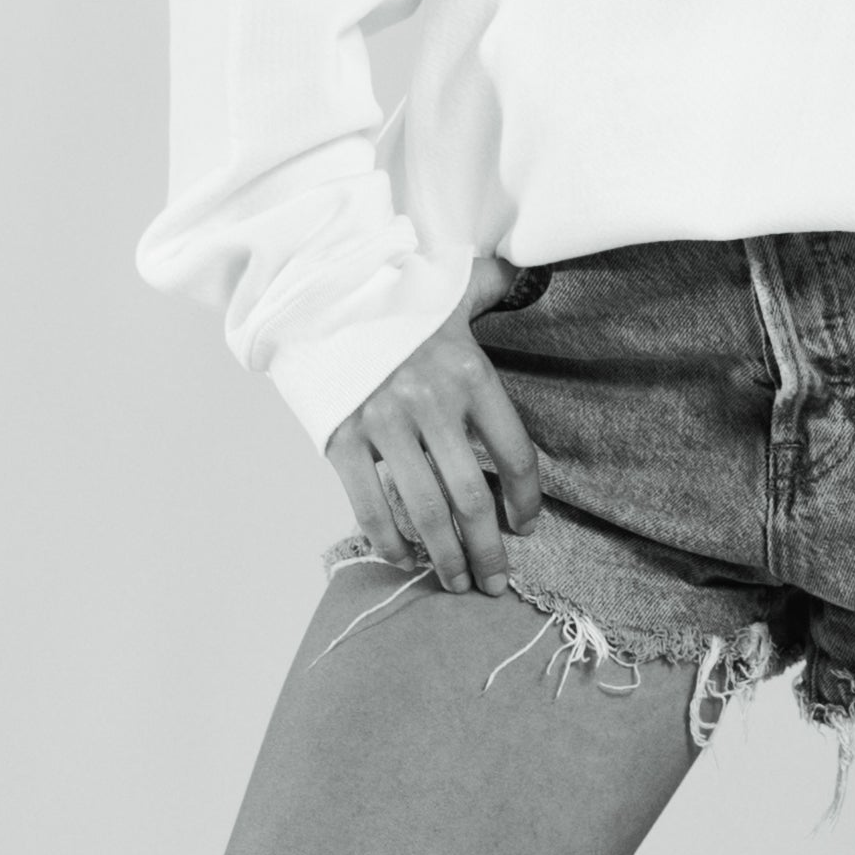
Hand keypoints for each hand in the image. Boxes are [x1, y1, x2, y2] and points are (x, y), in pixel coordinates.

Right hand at [330, 258, 544, 593]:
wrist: (318, 291)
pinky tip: (406, 560)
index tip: (526, 527)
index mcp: (471, 374)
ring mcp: (383, 425)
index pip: (515, 454)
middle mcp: (431, 403)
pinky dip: (391, 542)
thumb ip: (496, 286)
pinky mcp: (341, 440)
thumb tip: (537, 271)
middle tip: (496, 582)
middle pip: (472, 496)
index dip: (526, 500)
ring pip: (426, 510)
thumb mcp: (454, 285)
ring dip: (445, 557)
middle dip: (488, 549)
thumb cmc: (396, 297)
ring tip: (458, 583)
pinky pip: (370, 506)